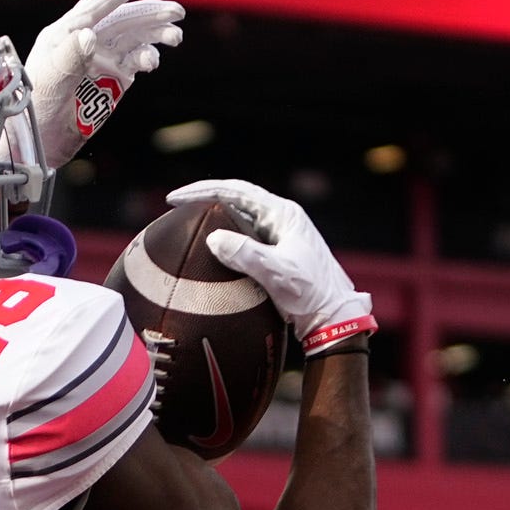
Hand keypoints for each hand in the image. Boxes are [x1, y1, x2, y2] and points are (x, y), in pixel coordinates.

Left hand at [25, 0, 183, 170]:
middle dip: (150, 14)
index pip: (97, 6)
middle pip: (123, 19)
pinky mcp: (113, 79)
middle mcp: (86, 41)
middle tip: (176, 12)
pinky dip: (147, 57)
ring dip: (156, 34)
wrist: (40, 140)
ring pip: (134, 38)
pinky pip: (135, 61)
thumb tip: (91, 34)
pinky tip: (152, 62)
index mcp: (66, 33)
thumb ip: (70, 56)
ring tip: (175, 37)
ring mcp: (102, 59)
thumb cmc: (35, 106)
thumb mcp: (50, 79)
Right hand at [165, 178, 376, 354]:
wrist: (334, 317)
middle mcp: (282, 219)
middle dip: (205, 197)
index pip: (236, 192)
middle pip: (236, 198)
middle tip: (175, 204)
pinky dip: (224, 235)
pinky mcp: (277, 251)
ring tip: (187, 220)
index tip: (175, 199)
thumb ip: (246, 256)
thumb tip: (214, 239)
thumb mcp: (278, 275)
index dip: (203, 191)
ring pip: (240, 216)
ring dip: (214, 215)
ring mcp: (280, 235)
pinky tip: (209, 245)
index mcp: (283, 214)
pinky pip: (245, 236)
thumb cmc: (311, 295)